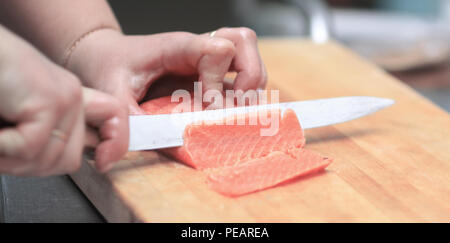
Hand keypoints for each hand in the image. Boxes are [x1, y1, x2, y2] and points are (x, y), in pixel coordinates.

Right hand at [0, 28, 127, 175]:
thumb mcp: (23, 114)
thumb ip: (45, 135)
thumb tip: (63, 162)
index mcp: (68, 97)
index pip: (114, 118)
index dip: (116, 144)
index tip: (104, 164)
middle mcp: (71, 96)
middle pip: (71, 160)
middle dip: (33, 167)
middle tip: (6, 154)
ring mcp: (64, 98)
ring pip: (49, 159)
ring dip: (12, 161)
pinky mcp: (49, 100)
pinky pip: (30, 148)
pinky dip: (3, 150)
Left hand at [66, 27, 267, 113]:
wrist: (104, 56)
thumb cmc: (109, 67)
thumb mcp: (112, 94)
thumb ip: (126, 122)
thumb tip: (133, 153)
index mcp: (177, 48)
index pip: (218, 49)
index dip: (220, 80)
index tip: (208, 105)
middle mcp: (197, 50)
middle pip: (243, 41)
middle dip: (250, 75)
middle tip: (238, 102)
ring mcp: (205, 61)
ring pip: (247, 55)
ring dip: (252, 83)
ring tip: (238, 109)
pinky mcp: (208, 74)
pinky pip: (240, 72)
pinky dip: (246, 91)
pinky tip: (231, 111)